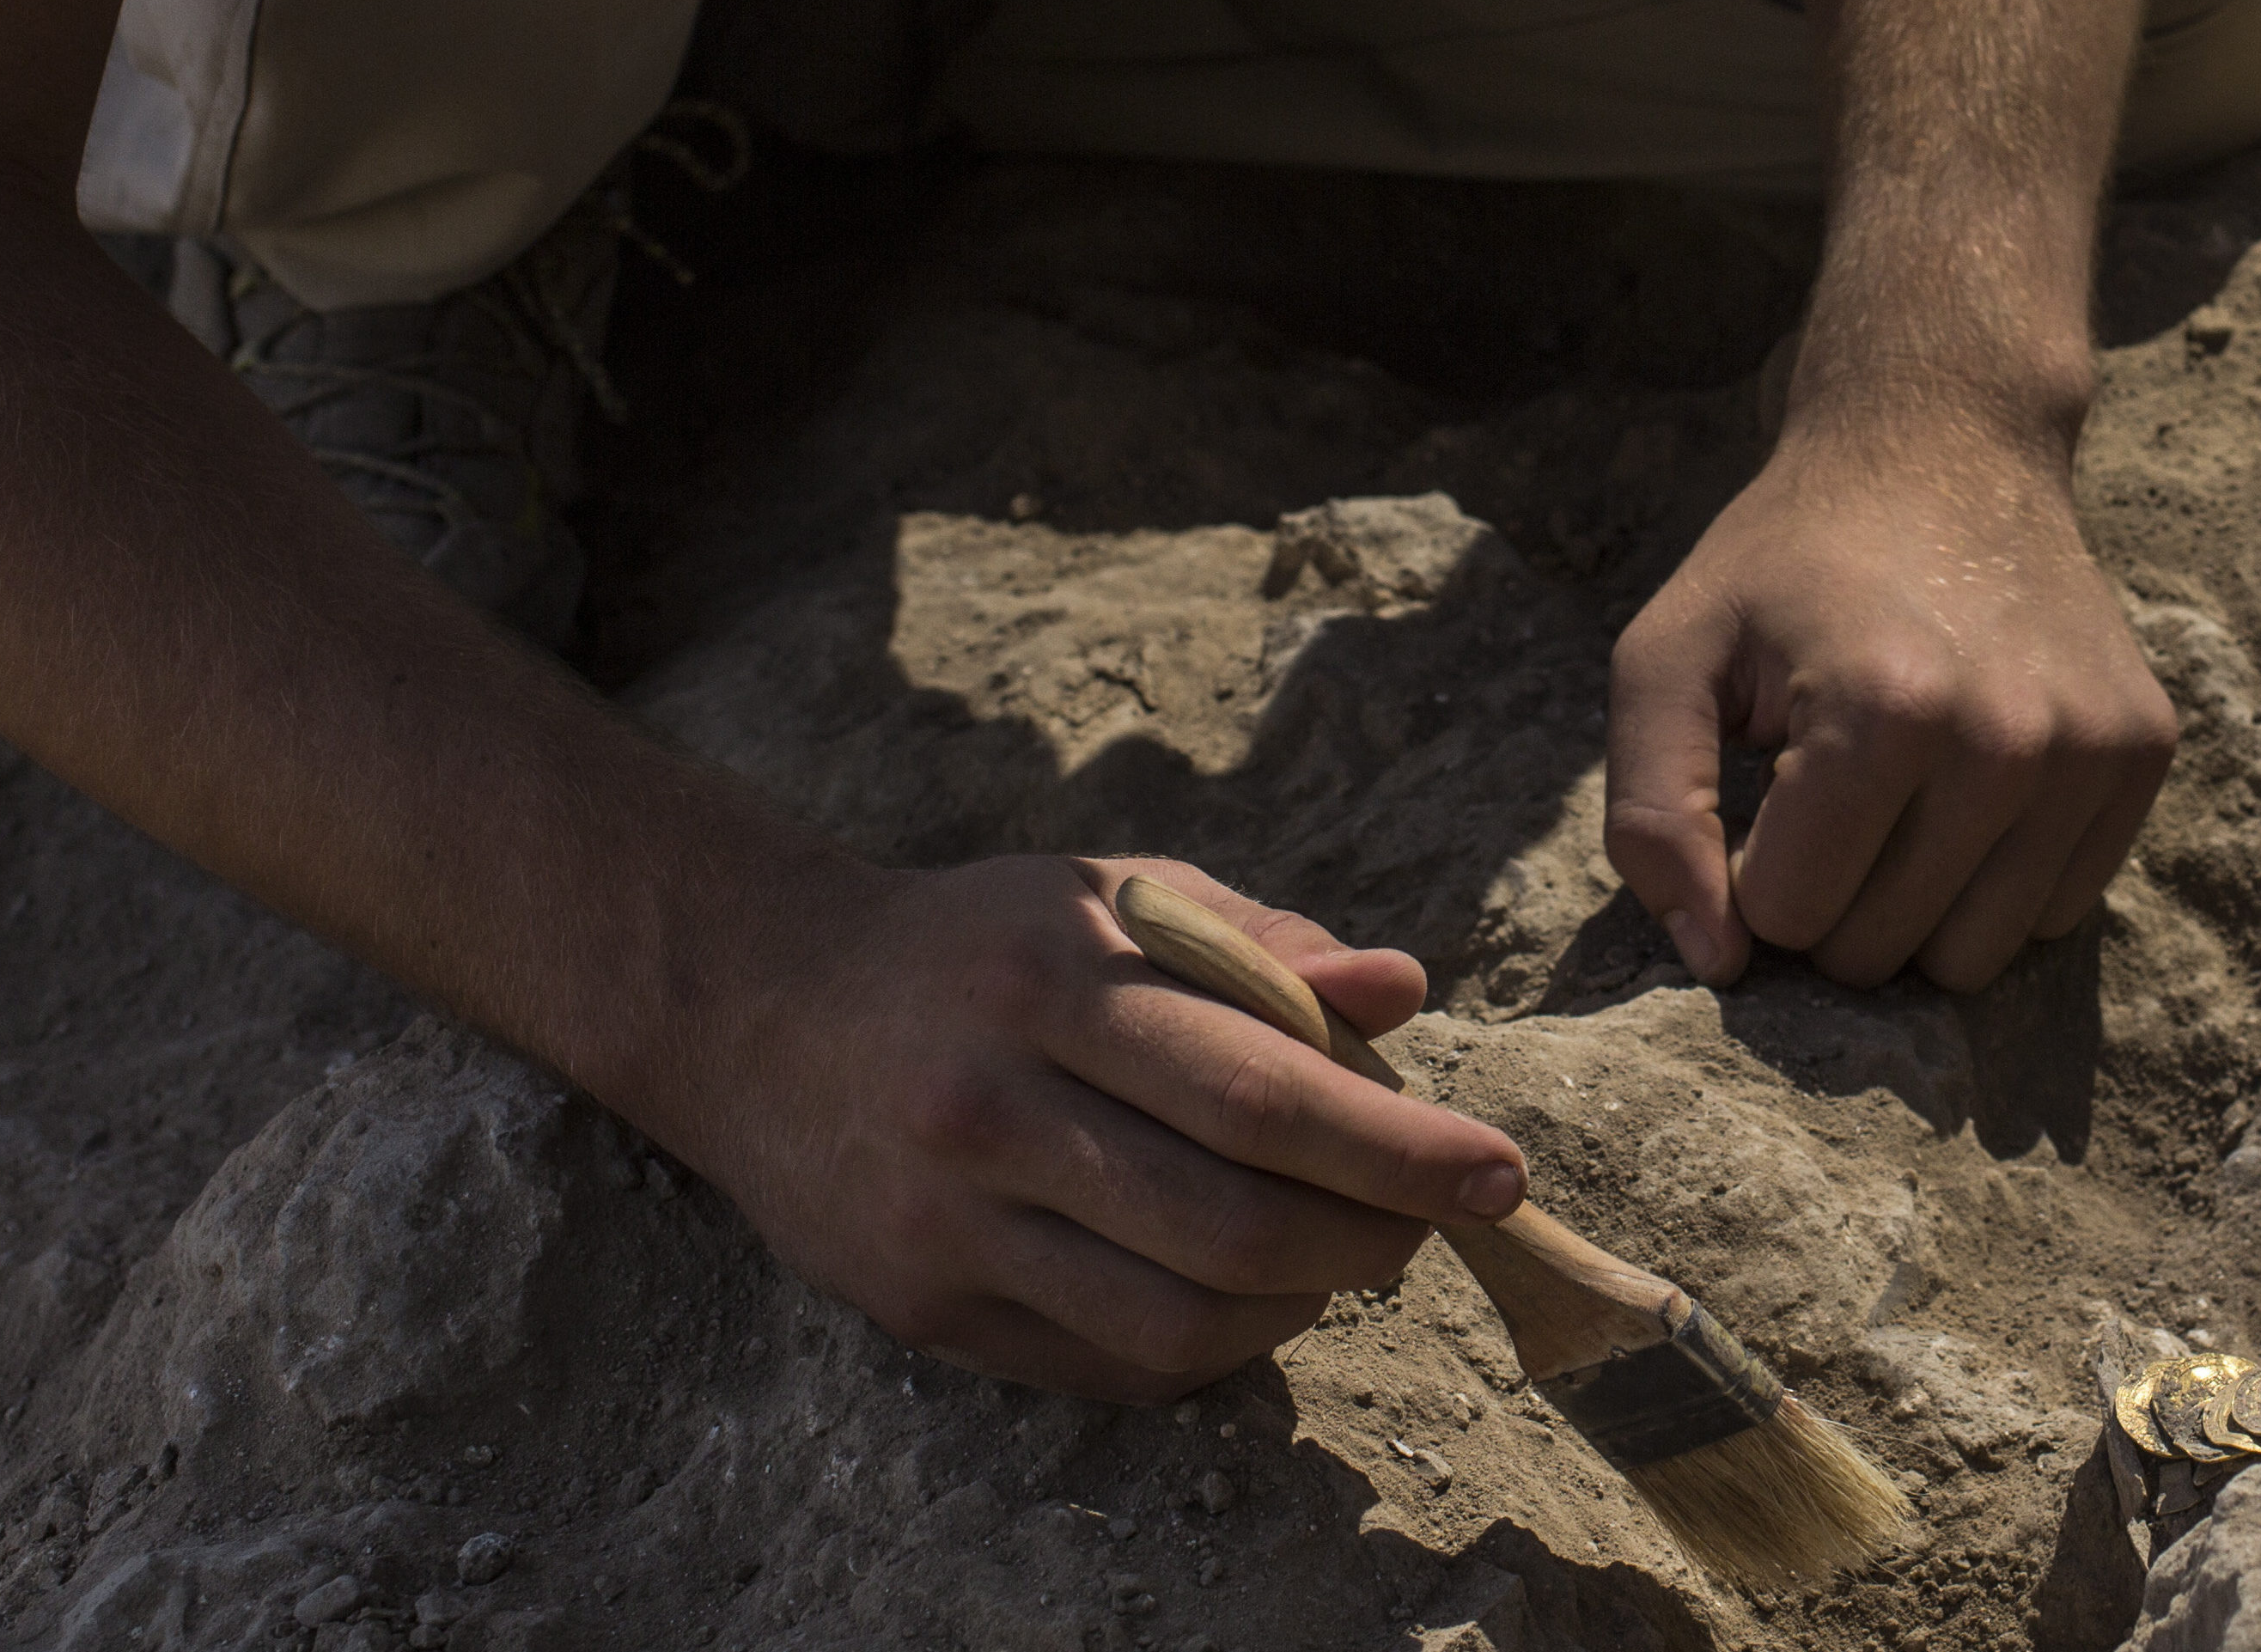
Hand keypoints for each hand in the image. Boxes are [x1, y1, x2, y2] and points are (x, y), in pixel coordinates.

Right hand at [656, 854, 1527, 1401]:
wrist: (763, 1009)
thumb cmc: (981, 946)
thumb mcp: (1114, 895)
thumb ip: (1263, 945)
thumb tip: (1400, 991)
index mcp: (1052, 981)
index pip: (1263, 1089)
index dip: (1398, 1146)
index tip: (1497, 1173)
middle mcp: (991, 1106)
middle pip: (1233, 1222)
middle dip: (1370, 1238)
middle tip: (1428, 1224)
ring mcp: (949, 1222)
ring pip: (1181, 1317)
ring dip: (1302, 1305)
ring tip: (1340, 1255)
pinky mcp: (925, 1310)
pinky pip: (1113, 1365)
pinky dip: (1215, 1348)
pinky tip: (1245, 1295)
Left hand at [1604, 415, 2176, 993]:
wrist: (1945, 446)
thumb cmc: (1789, 561)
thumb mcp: (1669, 655)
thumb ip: (1652, 813)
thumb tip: (1717, 962)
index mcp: (1880, 714)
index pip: (1787, 918)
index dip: (1754, 864)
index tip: (1769, 778)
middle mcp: (2007, 742)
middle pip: (1879, 952)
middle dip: (1830, 894)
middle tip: (1828, 786)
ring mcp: (2091, 752)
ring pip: (1973, 959)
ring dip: (1914, 907)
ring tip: (1897, 795)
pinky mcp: (2144, 753)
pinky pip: (2056, 912)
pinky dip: (1997, 879)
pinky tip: (1969, 785)